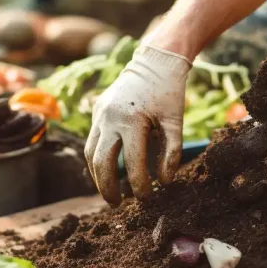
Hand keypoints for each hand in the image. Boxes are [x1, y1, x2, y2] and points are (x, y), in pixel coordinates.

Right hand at [85, 44, 191, 204]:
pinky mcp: (97, 112)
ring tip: (109, 193)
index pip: (132, 161)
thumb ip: (172, 153)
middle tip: (117, 205)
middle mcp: (110, 117)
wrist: (154, 62)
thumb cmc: (169, 93)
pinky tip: (106, 172)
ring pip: (90, 153)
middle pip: (101, 161)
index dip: (139, 183)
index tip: (146, 197)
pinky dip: (97, 160)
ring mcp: (100, 114)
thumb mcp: (175, 123)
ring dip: (97, 176)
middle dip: (107, 187)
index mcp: (132, 120)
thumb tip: (165, 182)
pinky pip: (91, 141)